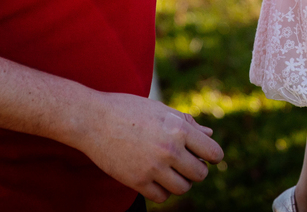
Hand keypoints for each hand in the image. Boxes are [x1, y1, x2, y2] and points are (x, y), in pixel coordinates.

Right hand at [74, 93, 223, 203]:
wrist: (93, 119)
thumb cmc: (129, 110)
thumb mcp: (162, 110)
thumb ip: (187, 123)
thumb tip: (209, 134)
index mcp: (179, 129)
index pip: (213, 153)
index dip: (212, 156)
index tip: (205, 156)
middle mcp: (169, 149)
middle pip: (200, 174)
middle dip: (196, 170)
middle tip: (186, 163)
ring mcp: (153, 167)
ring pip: (183, 188)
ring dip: (181, 181)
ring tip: (171, 171)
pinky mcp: (136, 181)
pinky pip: (162, 196)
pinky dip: (163, 190)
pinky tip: (156, 178)